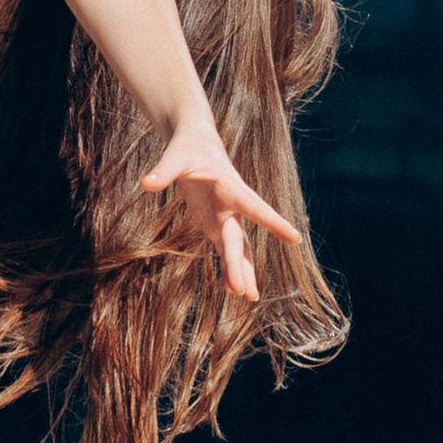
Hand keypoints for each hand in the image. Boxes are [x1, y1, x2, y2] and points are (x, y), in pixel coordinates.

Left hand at [140, 121, 301, 303]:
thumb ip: (163, 171)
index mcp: (230, 187)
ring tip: (249, 299)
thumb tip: (146, 184)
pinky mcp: (214, 224)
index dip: (274, 223)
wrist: (195, 143)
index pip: (256, 207)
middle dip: (242, 266)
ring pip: (237, 250)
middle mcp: (232, 207)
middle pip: (239, 241)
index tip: (295, 239)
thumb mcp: (175, 156)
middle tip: (248, 294)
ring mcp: (224, 218)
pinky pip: (223, 250)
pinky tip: (230, 290)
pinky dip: (227, 269)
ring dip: (241, 273)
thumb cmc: (187, 146)